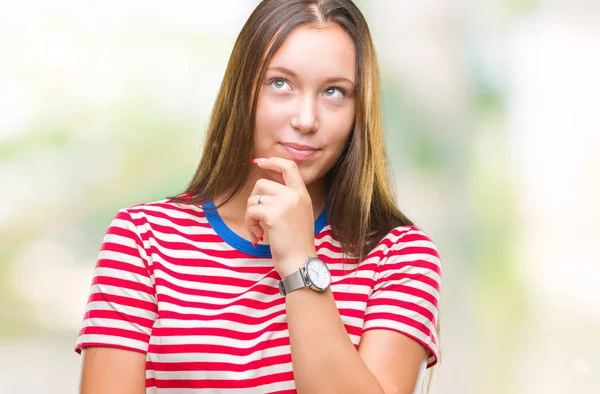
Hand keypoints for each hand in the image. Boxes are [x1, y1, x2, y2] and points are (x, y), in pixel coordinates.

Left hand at [246, 157, 316, 276]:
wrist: (300, 263)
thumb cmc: (296, 245)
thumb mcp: (298, 216)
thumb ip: (286, 201)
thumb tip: (263, 191)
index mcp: (302, 194)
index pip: (289, 166)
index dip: (273, 161)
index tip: (259, 162)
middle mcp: (295, 195)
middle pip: (262, 183)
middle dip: (254, 200)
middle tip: (258, 220)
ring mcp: (285, 203)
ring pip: (254, 197)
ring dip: (250, 216)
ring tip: (259, 231)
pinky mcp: (273, 214)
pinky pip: (251, 211)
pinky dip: (250, 224)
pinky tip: (258, 236)